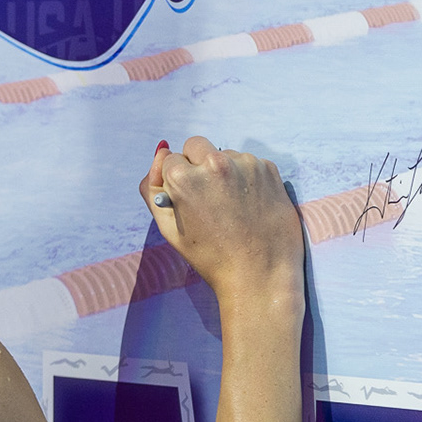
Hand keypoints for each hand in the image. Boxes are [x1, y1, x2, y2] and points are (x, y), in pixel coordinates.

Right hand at [141, 136, 303, 308]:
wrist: (260, 276)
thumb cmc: (211, 257)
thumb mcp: (169, 228)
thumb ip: (153, 188)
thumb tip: (161, 152)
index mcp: (184, 177)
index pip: (171, 160)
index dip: (177, 182)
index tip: (189, 201)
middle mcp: (215, 163)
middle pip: (196, 146)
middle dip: (197, 165)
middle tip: (208, 197)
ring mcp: (245, 164)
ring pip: (225, 154)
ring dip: (224, 171)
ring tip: (232, 207)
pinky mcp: (269, 169)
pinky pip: (249, 164)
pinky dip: (247, 178)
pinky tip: (249, 205)